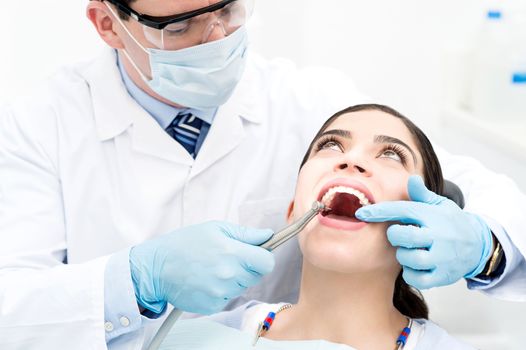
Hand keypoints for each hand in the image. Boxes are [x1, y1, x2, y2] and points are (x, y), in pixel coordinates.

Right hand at [129, 221, 274, 314]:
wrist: (157, 268)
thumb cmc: (184, 244)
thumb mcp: (215, 228)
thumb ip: (245, 233)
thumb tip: (267, 235)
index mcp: (232, 253)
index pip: (267, 263)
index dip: (264, 257)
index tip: (257, 253)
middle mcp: (229, 275)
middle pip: (256, 276)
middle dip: (248, 267)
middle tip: (228, 257)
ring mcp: (220, 293)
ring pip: (242, 287)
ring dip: (234, 279)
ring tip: (213, 268)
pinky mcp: (212, 306)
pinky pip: (227, 298)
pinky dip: (221, 290)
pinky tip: (206, 280)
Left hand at [355, 175, 492, 288]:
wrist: (479, 245)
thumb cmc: (451, 223)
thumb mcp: (440, 205)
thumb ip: (422, 195)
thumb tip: (411, 178)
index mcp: (433, 216)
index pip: (402, 210)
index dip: (379, 212)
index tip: (361, 213)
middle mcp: (438, 236)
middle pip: (402, 236)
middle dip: (395, 236)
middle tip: (401, 235)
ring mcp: (441, 257)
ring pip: (407, 258)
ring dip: (403, 255)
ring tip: (412, 250)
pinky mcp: (442, 276)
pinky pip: (416, 278)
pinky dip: (411, 273)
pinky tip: (416, 266)